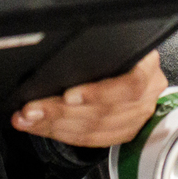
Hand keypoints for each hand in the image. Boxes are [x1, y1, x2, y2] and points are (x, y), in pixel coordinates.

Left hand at [11, 51, 167, 146]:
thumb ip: (99, 48)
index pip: (129, 86)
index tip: (67, 96)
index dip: (97, 93)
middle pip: (103, 111)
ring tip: (30, 119)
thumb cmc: (124, 50)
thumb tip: (58, 51)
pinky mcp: (123, 132)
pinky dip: (61, 134)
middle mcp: (146, 96)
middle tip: (32, 109)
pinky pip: (90, 139)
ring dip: (55, 125)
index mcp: (147, 68)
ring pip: (93, 129)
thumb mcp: (117, 38)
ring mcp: (136, 117)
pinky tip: (41, 127)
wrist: (139, 64)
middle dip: (60, 112)